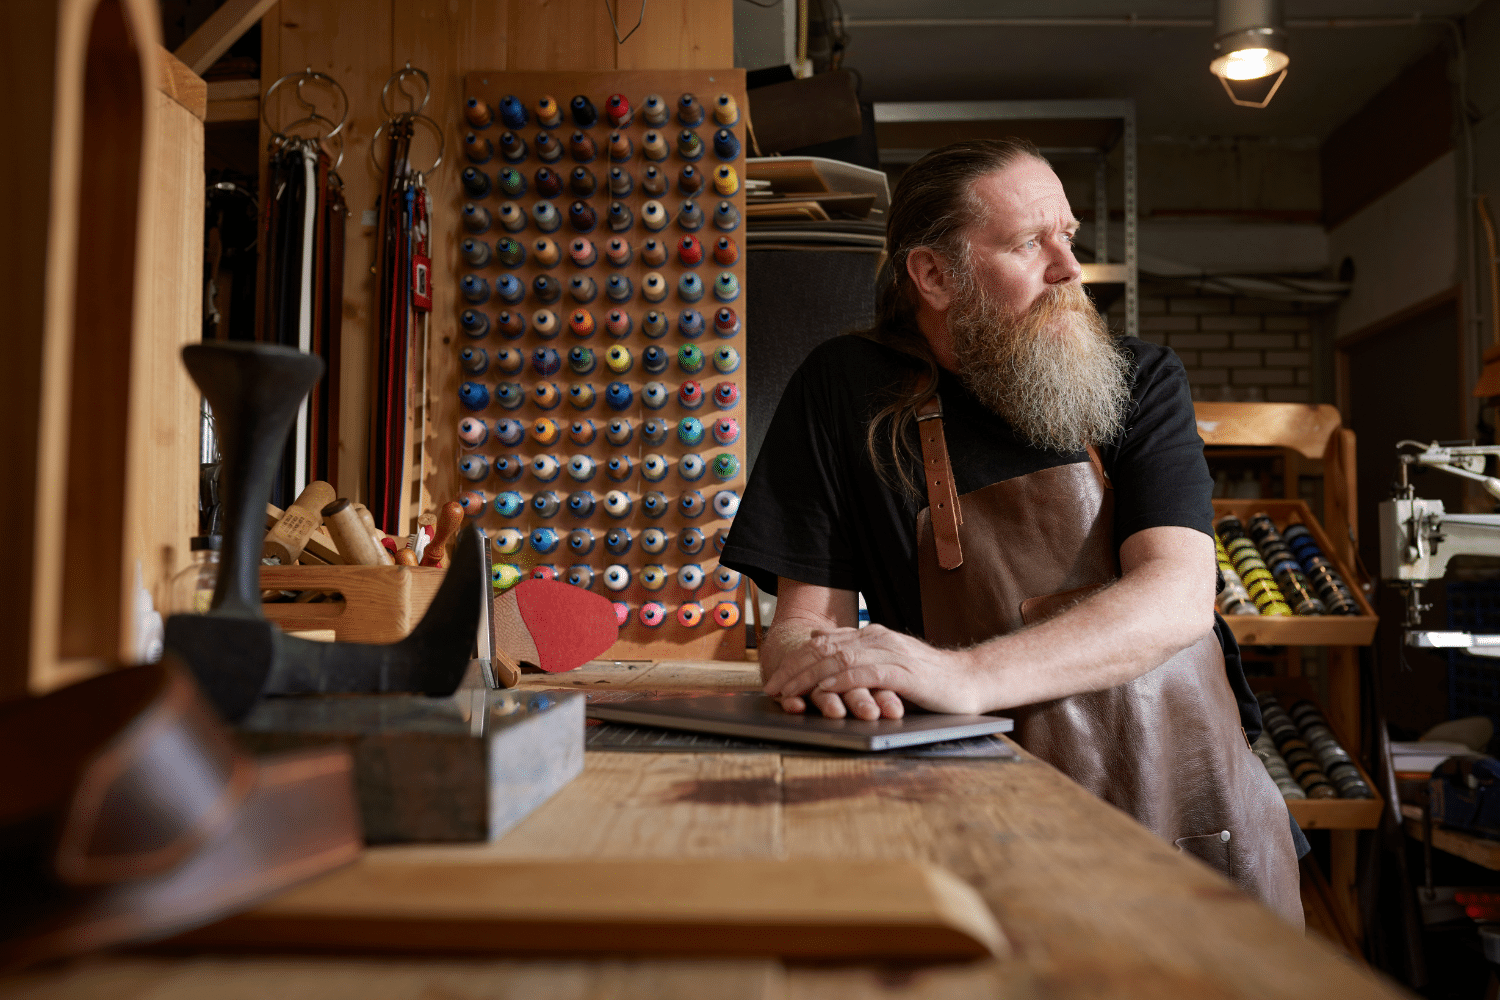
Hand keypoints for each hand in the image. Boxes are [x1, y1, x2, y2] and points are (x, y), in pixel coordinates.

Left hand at [764, 624, 982, 715]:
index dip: (795, 660)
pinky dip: (839, 681)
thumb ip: (856, 653)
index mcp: (871, 635)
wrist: (969, 680)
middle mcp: (877, 638)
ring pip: (838, 659)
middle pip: (824, 649)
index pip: (824, 643)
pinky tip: (823, 690)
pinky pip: (863, 674)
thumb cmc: (927, 678)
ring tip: (788, 692)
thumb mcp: (887, 662)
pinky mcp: (902, 672)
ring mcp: (890, 653)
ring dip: (809, 676)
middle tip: (771, 688)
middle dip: (793, 669)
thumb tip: (818, 642)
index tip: (774, 679)